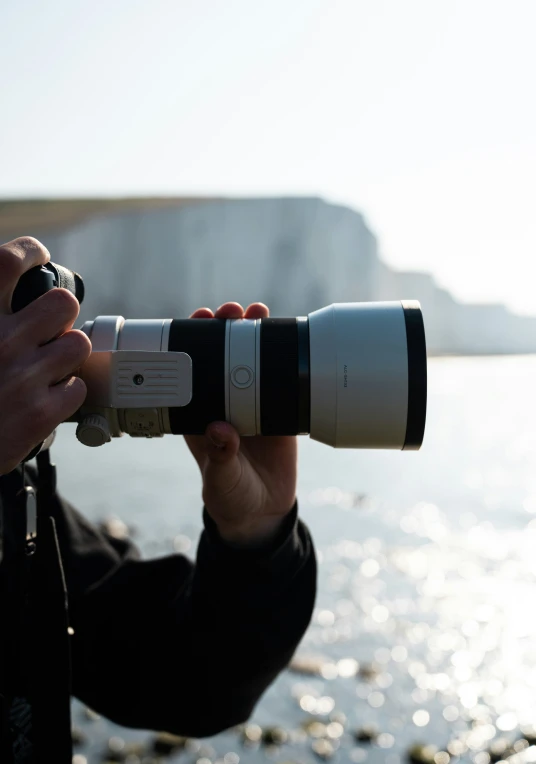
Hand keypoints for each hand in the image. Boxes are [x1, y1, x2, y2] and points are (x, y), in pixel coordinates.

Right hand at [0, 237, 90, 473]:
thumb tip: (4, 289)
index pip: (7, 261)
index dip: (29, 252)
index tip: (38, 256)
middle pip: (63, 303)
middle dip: (59, 314)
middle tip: (47, 328)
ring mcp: (23, 379)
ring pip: (78, 344)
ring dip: (64, 354)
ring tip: (44, 365)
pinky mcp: (40, 414)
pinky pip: (78, 387)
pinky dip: (64, 393)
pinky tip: (43, 396)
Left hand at [185, 302, 297, 546]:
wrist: (262, 511)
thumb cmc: (230, 495)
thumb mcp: (221, 479)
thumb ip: (219, 458)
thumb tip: (220, 431)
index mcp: (199, 412)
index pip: (192, 369)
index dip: (193, 342)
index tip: (198, 321)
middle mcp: (223, 401)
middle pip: (221, 355)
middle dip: (224, 329)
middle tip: (230, 312)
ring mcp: (252, 403)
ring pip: (252, 359)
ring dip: (254, 333)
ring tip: (258, 312)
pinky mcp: (278, 410)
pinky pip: (281, 378)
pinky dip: (283, 357)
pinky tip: (288, 337)